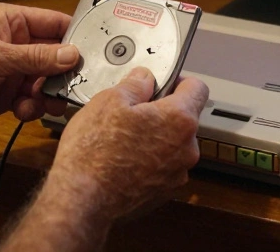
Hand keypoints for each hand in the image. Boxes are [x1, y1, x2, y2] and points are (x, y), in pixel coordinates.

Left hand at [0, 3, 79, 136]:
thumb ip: (36, 57)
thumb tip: (71, 54)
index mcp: (13, 22)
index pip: (56, 24)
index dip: (76, 36)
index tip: (96, 52)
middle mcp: (16, 44)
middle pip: (56, 56)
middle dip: (64, 73)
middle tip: (75, 87)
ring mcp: (13, 70)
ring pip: (47, 81)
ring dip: (49, 94)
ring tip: (47, 103)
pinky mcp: (8, 95)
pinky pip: (33, 100)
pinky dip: (33, 108)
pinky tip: (22, 112)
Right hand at [44, 68, 209, 222]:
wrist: (82, 200)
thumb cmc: (95, 152)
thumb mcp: (109, 100)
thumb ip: (135, 84)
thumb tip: (144, 79)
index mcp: (179, 121)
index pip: (197, 89)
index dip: (178, 80)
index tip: (161, 83)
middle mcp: (186, 150)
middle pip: (183, 119)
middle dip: (161, 113)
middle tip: (131, 112)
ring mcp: (177, 175)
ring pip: (171, 145)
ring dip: (154, 139)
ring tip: (121, 139)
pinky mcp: (163, 193)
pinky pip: (162, 168)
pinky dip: (147, 161)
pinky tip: (121, 160)